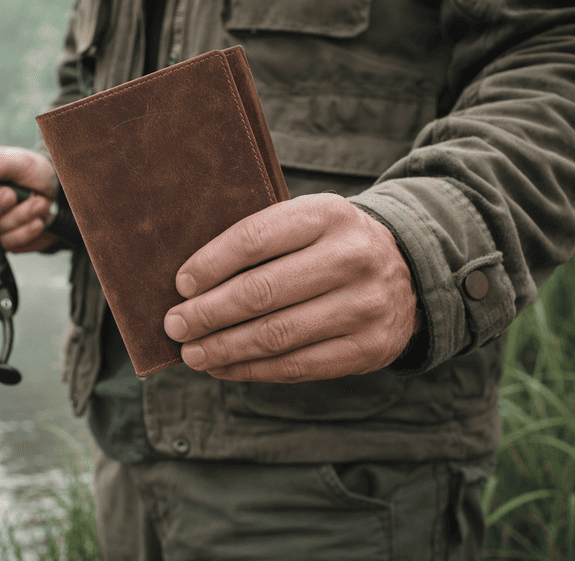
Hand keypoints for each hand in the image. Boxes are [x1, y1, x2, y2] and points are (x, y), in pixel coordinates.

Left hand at [163, 193, 418, 382]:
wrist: (408, 271)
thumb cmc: (329, 245)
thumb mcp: (306, 223)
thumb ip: (260, 242)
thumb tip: (189, 284)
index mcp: (328, 214)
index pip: (255, 238)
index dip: (211, 264)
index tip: (181, 284)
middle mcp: (353, 257)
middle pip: (261, 291)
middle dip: (208, 313)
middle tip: (175, 324)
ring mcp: (366, 306)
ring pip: (277, 335)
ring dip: (223, 348)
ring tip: (192, 353)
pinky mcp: (369, 348)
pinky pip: (297, 366)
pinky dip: (251, 370)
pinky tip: (223, 368)